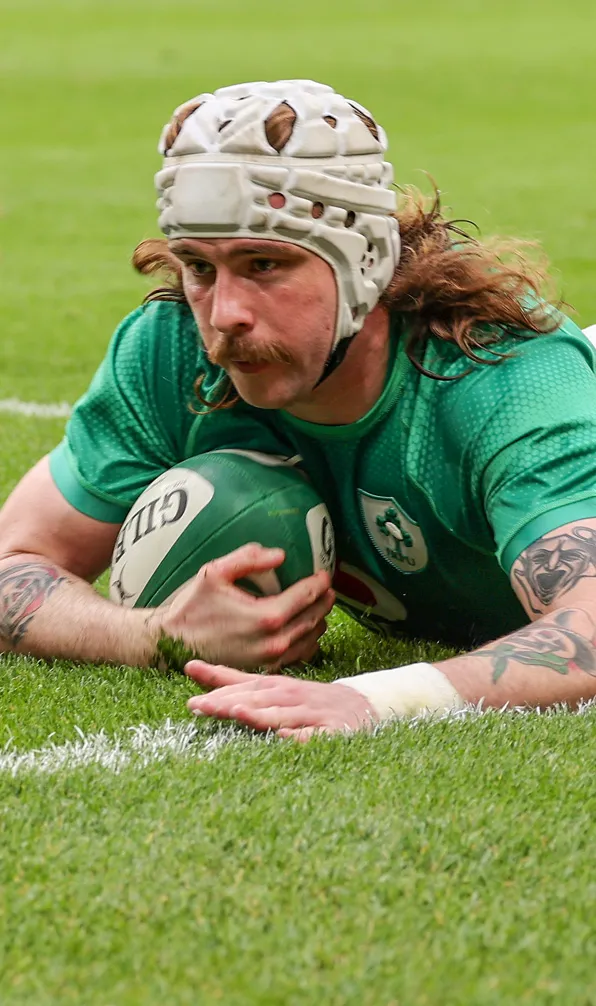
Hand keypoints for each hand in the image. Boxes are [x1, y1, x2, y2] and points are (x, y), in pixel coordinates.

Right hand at [156, 543, 334, 669]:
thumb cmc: (191, 608)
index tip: (324, 573)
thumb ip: (248, 558)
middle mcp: (274, 641)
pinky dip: (307, 642)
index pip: (306, 596)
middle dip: (323, 601)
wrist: (171, 644)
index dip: (319, 583)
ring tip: (318, 607)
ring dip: (318, 621)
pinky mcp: (265, 669)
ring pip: (310, 639)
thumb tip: (279, 555)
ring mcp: (271, 659)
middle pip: (314, 618)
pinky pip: (298, 656)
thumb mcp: (214, 572)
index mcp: (266, 616)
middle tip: (327, 588)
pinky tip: (304, 630)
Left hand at [185, 661, 378, 740]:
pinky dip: (300, 737)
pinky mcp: (333, 732)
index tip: (192, 703)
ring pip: (284, 715)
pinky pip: (315, 736)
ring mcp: (313, 714)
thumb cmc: (305, 698)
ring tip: (238, 714)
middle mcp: (293, 697)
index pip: (244, 688)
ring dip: (261, 714)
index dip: (219, 694)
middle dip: (230, 703)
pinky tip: (284, 738)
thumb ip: (230, 679)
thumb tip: (188, 667)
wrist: (361, 705)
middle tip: (202, 708)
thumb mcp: (268, 685)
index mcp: (276, 686)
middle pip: (259, 700)